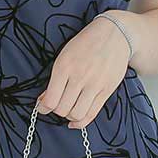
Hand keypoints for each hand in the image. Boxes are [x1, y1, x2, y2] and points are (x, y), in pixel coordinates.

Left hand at [37, 13, 131, 127]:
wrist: (114, 34)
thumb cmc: (86, 43)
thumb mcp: (65, 55)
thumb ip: (55, 79)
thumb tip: (45, 100)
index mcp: (64, 66)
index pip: (50, 100)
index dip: (43, 108)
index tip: (42, 107)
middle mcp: (79, 77)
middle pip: (62, 109)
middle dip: (56, 111)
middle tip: (58, 104)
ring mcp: (94, 85)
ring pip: (77, 114)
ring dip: (69, 116)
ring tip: (69, 109)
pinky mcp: (107, 90)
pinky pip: (92, 114)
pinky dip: (81, 122)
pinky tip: (75, 122)